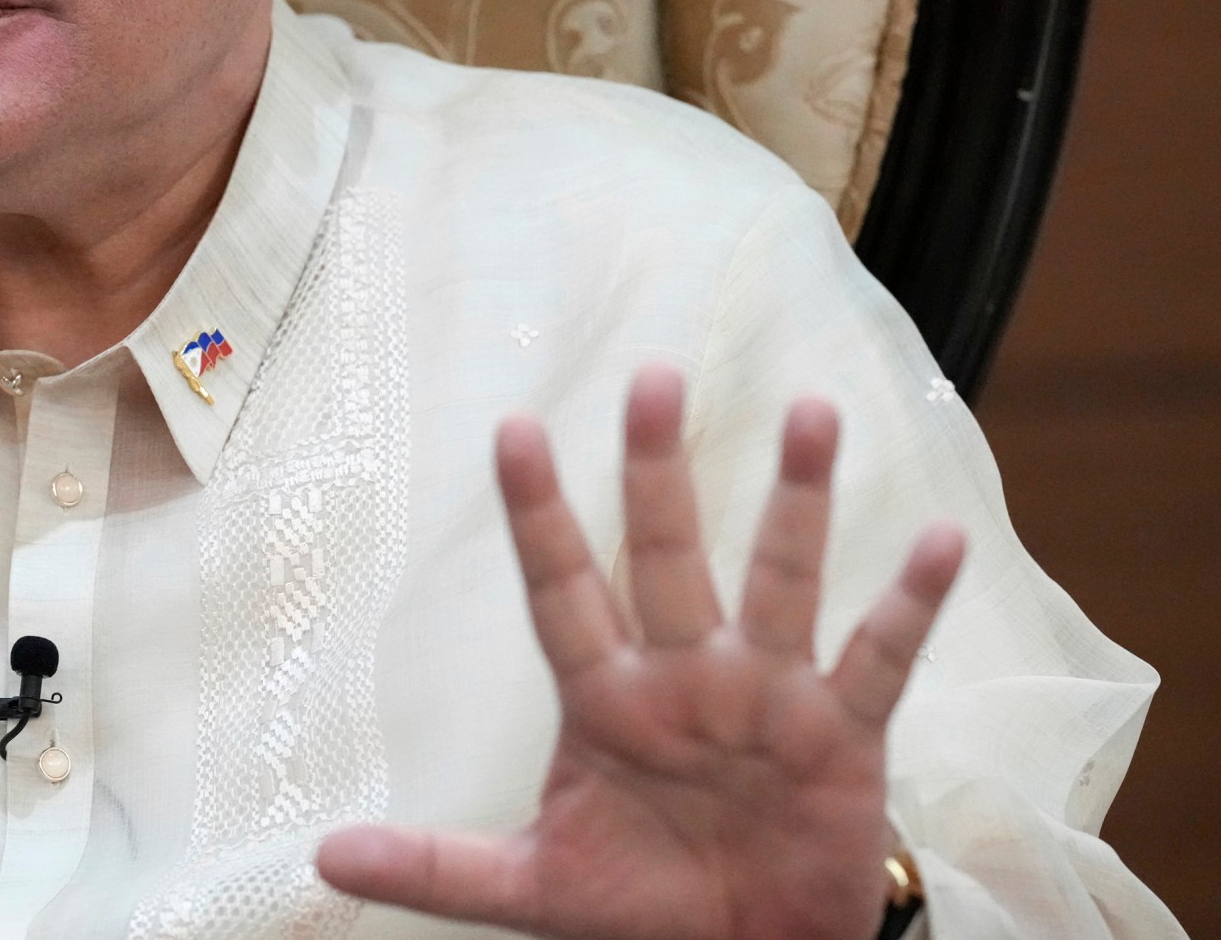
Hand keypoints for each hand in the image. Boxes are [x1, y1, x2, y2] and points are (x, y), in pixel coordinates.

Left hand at [316, 366, 962, 939]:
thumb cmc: (639, 909)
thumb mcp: (534, 888)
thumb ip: (437, 867)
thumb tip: (325, 856)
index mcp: (604, 699)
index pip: (560, 588)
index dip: (540, 515)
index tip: (514, 430)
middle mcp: (684, 676)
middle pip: (665, 555)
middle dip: (657, 472)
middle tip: (653, 377)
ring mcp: (766, 696)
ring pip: (779, 578)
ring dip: (797, 502)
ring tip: (812, 413)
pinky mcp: (843, 735)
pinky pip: (879, 657)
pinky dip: (911, 603)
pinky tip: (939, 538)